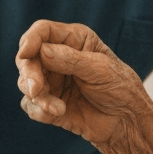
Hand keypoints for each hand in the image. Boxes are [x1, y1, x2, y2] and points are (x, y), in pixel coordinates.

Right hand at [16, 20, 150, 145]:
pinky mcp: (49, 104)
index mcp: (74, 40)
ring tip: (56, 107)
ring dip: (37, 95)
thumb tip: (42, 50)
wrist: (126, 121)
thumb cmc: (120, 88)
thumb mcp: (100, 69)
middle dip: (29, 73)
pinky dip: (39, 110)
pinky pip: (30, 105)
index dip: (30, 40)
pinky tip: (59, 113)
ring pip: (26, 82)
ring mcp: (52, 81)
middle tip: (36, 89)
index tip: (25, 53)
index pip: (42, 32)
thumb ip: (71, 59)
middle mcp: (58, 58)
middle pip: (28, 57)